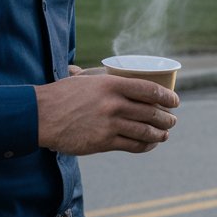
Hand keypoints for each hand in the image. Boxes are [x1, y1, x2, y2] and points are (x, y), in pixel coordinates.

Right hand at [36, 74, 177, 155]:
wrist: (40, 116)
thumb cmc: (61, 95)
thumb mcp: (84, 80)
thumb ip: (99, 78)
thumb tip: (102, 71)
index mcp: (111, 84)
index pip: (149, 89)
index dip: (167, 96)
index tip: (175, 101)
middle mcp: (114, 104)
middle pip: (151, 112)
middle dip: (167, 118)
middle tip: (172, 119)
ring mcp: (110, 124)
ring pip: (145, 131)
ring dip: (160, 134)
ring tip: (165, 134)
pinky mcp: (104, 142)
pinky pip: (132, 145)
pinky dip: (145, 146)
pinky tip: (150, 144)